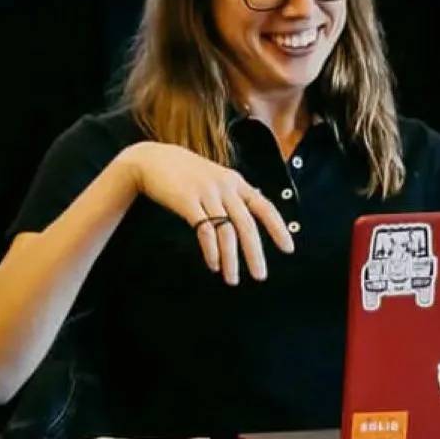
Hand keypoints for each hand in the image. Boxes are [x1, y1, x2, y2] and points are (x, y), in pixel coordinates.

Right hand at [114, 142, 294, 286]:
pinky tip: (213, 264)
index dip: (278, 228)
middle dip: (255, 253)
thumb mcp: (215, 177)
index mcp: (236, 182)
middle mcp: (225, 187)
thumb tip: (254, 211)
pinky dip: (211, 250)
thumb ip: (233, 193)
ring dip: (231, 259)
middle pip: (246, 225)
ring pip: (226, 232)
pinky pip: (204, 230)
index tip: (288, 249)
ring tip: (232, 279)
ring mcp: (206, 193)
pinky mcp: (186, 201)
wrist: (151, 159)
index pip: (265, 207)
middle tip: (260, 276)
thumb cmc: (184, 172)